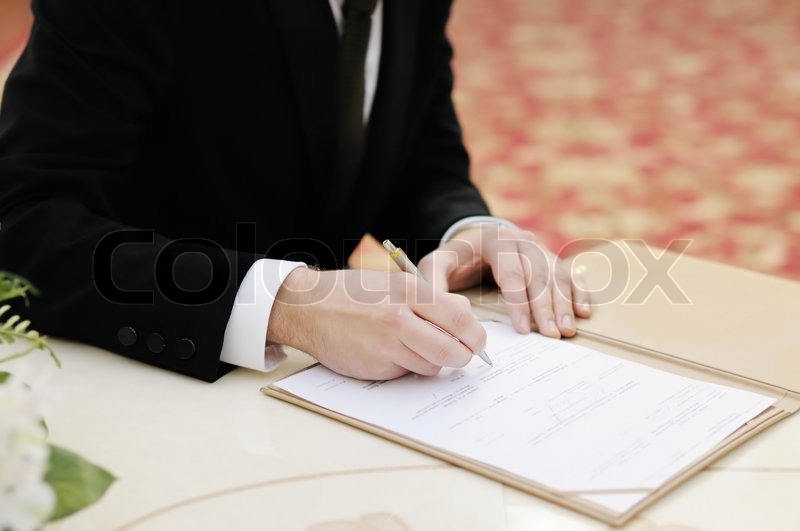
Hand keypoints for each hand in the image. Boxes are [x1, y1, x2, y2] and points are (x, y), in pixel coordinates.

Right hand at [267, 268, 487, 379]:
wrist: (308, 307)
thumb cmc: (354, 293)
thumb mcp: (395, 282)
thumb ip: (432, 298)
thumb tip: (465, 315)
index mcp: (410, 291)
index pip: (461, 318)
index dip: (476, 335)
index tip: (477, 342)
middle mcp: (400, 318)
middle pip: (452, 351)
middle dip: (462, 357)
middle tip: (461, 355)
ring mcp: (386, 345)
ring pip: (431, 366)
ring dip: (431, 361)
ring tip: (413, 345)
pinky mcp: (375, 367)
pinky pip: (406, 373)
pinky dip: (405, 367)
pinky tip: (389, 352)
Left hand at [417, 224, 590, 337]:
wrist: (473, 238)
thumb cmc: (456, 257)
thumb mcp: (437, 263)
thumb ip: (434, 282)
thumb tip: (440, 308)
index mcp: (493, 240)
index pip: (511, 271)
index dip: (518, 301)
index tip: (521, 329)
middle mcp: (520, 240)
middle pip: (538, 273)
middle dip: (545, 307)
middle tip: (550, 334)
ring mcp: (539, 247)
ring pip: (557, 274)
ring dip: (564, 303)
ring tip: (567, 330)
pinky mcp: (551, 258)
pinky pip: (570, 273)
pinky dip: (579, 291)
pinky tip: (583, 312)